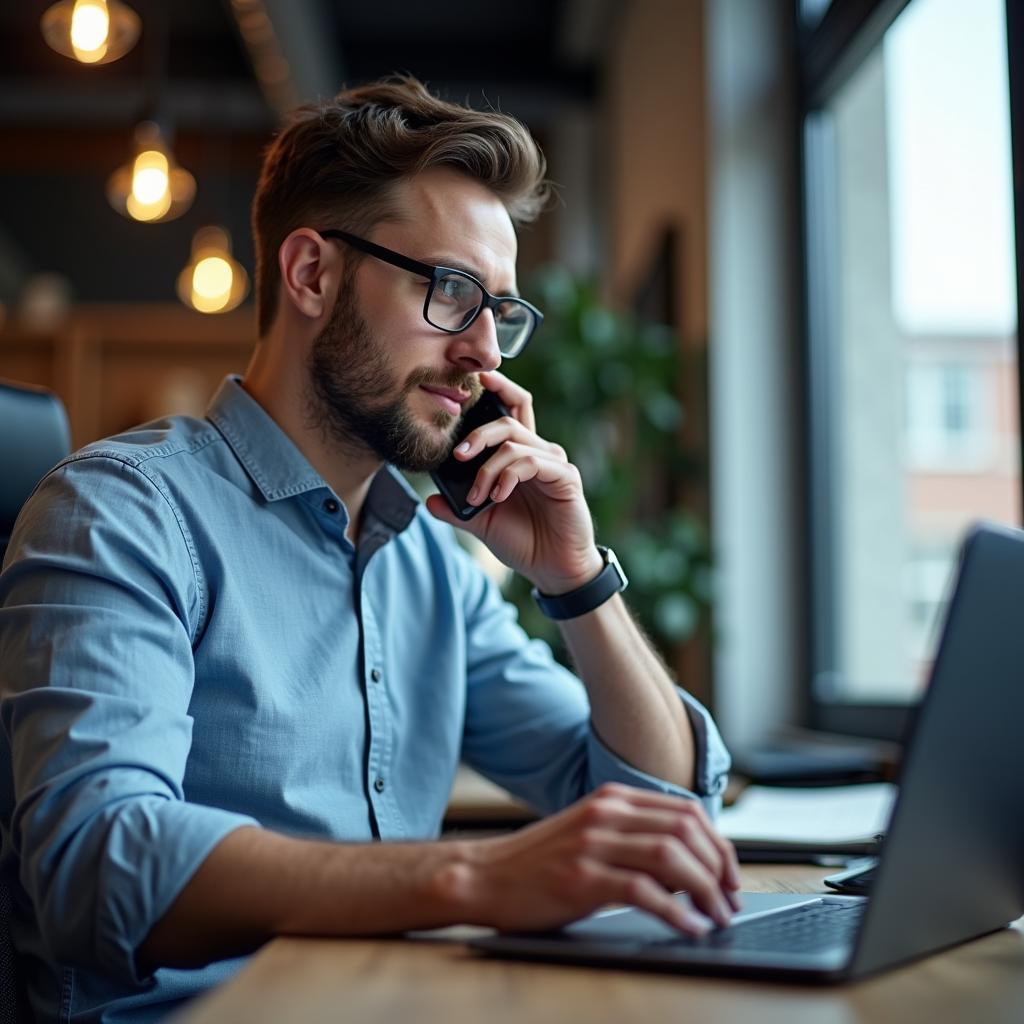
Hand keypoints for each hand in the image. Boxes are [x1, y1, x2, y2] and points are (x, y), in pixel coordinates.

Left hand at [425, 370, 601, 592]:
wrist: (552, 570)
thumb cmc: (524, 542)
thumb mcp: (482, 523)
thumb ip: (458, 509)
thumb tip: (430, 499)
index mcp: (521, 455)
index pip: (511, 408)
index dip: (496, 388)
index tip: (470, 383)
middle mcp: (539, 452)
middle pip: (507, 418)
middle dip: (477, 432)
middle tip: (457, 455)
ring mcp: (553, 463)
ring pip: (514, 442)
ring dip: (487, 467)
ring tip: (478, 496)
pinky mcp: (565, 477)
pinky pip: (530, 463)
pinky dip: (507, 477)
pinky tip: (497, 497)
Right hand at [446, 783, 742, 934]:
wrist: (483, 876)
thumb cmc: (539, 863)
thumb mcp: (590, 834)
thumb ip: (633, 838)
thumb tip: (688, 867)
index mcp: (613, 799)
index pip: (686, 811)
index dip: (719, 844)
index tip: (730, 877)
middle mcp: (606, 813)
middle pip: (686, 830)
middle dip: (720, 868)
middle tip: (730, 901)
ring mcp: (593, 844)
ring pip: (672, 857)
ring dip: (705, 891)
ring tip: (716, 917)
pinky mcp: (581, 878)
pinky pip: (644, 891)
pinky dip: (676, 912)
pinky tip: (689, 928)